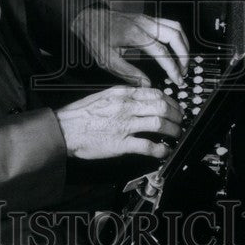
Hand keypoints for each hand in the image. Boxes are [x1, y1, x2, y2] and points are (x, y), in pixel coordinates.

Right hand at [54, 86, 183, 159]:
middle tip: (180, 121)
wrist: (64, 129)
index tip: (175, 107)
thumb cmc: (80, 114)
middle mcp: (126, 107)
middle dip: (176, 115)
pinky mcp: (121, 143)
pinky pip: (147, 146)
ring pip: (159, 124)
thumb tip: (142, 97)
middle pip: (162, 107)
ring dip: (173, 131)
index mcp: (122, 93)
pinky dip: (161, 149)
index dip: (171, 101)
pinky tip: (164, 151)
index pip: (155, 93)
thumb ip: (124, 95)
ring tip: (176, 135)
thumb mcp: (104, 95)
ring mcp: (124, 125)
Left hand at [70, 8, 189, 86]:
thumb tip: (146, 85)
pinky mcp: (147, 18)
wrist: (88, 17)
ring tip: (183, 61)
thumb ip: (128, 73)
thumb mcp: (107, 60)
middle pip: (175, 36)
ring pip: (176, 27)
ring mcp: (147, 19)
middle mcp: (144, 23)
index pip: (161, 51)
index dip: (172, 67)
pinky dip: (178, 37)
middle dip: (184, 55)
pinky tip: (176, 48)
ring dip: (184, 45)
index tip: (177, 79)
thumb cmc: (95, 37)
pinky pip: (170, 24)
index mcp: (134, 34)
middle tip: (183, 72)